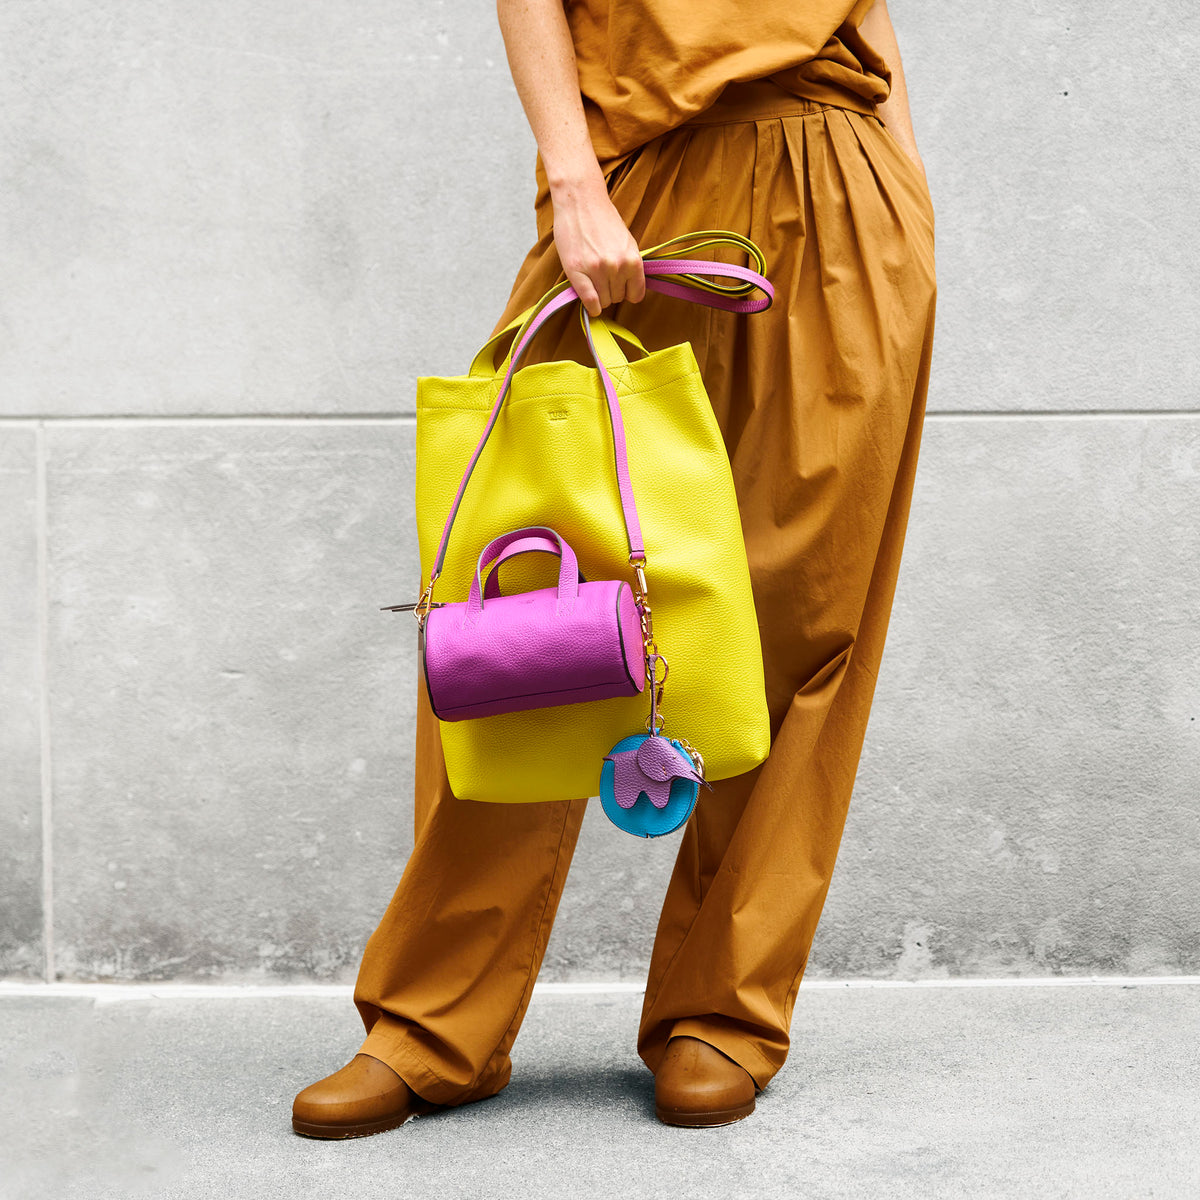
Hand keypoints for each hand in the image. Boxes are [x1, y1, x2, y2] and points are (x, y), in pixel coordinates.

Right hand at [550, 173, 645, 316]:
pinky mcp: (576, 271)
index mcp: (633, 260)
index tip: (621, 288)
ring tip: (594, 281)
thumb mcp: (627, 242)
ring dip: (600, 297)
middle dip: (612, 292)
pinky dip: (591, 307)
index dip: (628, 293)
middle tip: (603, 278)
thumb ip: (631, 265)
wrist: (580, 201)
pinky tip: (591, 304)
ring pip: (604, 302)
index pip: (636, 295)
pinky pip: (589, 301)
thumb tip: (632, 288)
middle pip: (618, 298)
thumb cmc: (603, 219)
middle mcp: (617, 267)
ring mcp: (596, 270)